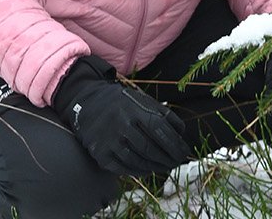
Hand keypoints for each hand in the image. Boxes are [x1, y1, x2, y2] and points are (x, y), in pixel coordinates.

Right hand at [51, 55, 192, 175]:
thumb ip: (163, 114)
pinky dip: (139, 171)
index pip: (160, 130)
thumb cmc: (122, 103)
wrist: (86, 103)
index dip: (175, 144)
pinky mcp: (100, 154)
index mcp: (134, 109)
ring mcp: (109, 140)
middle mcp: (121, 124)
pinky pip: (123, 168)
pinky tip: (147, 169)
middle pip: (150, 148)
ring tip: (164, 166)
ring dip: (155, 167)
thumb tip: (181, 135)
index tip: (184, 152)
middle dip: (167, 159)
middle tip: (176, 163)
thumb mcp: (142, 100)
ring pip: (138, 160)